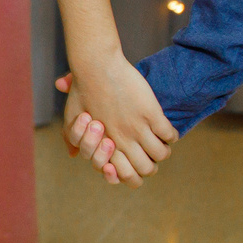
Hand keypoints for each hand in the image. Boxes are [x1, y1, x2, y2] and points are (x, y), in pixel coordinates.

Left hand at [56, 57, 174, 186]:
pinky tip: (164, 127)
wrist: (96, 67)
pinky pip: (170, 135)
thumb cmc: (83, 91)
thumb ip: (73, 139)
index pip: (121, 176)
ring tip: (157, 139)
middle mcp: (120, 140)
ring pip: (161, 155)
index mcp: (103, 145)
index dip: (129, 176)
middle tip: (145, 150)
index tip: (128, 160)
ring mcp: (136, 127)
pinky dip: (171, 135)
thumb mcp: (71, 119)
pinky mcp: (150, 113)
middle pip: (146, 170)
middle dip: (149, 164)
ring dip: (162, 149)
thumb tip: (73, 155)